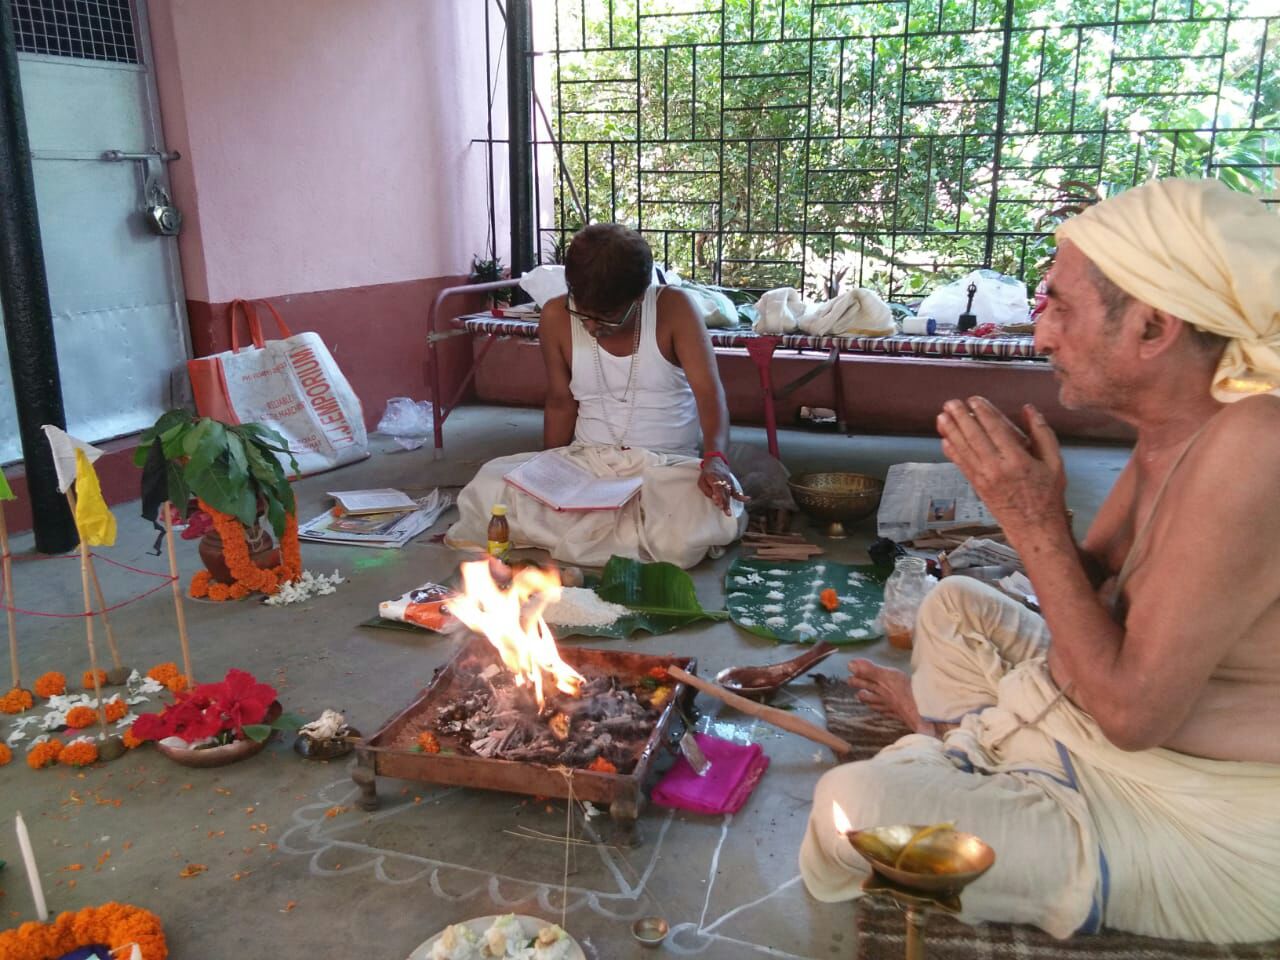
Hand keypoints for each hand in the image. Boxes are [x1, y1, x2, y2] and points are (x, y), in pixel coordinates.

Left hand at [698, 458, 749, 515]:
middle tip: (725, 512)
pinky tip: (747, 499)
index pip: (717, 488)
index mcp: (714, 478)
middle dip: (724, 503)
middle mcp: (723, 480)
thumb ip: (706, 490)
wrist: (715, 462)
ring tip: (729, 512)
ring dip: (728, 503)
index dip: (718, 496)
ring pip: (729, 494)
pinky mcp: (731, 483)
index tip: (719, 504)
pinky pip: (736, 491)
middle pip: (724, 493)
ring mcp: (728, 482)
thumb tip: (714, 499)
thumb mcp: (701, 481)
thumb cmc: (707, 474)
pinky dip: (741, 496)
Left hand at [936, 397, 1066, 536]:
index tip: (973, 400)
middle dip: (960, 418)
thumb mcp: (1055, 462)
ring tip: (941, 416)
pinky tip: (945, 440)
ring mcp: (984, 478)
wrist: (1035, 528)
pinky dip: (952, 452)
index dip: (982, 412)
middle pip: (974, 437)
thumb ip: (1042, 433)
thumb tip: (1029, 409)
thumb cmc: (1048, 495)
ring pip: (964, 450)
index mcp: (1017, 460)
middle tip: (951, 403)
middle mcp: (997, 467)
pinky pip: (961, 465)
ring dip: (951, 432)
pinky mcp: (977, 487)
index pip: (995, 429)